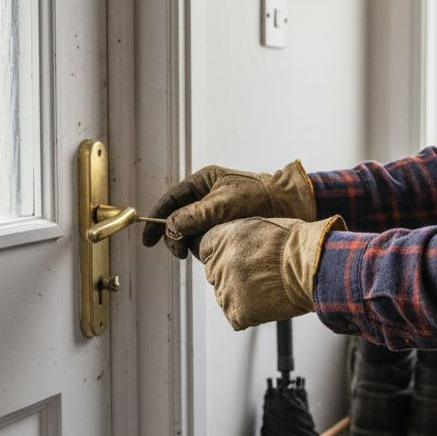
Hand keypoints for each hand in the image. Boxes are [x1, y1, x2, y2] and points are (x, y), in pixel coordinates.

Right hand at [141, 161, 315, 258]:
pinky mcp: (223, 227)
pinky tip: (214, 250)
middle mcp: (205, 197)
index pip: (171, 199)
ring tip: (204, 248)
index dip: (157, 218)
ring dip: (192, 243)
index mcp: (202, 182)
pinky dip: (205, 247)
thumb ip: (194, 215)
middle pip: (178, 219)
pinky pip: (206, 240)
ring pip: (191, 233)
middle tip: (180, 253)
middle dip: (176, 237)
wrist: (288, 205)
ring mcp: (214, 213)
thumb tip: (169, 227)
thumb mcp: (223, 204)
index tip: (148, 240)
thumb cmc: (258, 196)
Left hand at [200, 215, 343, 329]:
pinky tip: (268, 303)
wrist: (311, 265)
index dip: (224, 257)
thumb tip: (235, 246)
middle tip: (258, 276)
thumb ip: (239, 237)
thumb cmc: (296, 244)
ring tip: (267, 289)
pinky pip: (237, 319)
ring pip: (225, 299)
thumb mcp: (261, 227)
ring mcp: (227, 289)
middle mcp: (219, 264)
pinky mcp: (238, 312)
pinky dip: (250, 316)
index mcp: (222, 238)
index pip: (206, 251)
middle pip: (215, 276)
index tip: (238, 261)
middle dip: (232, 278)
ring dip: (242, 298)